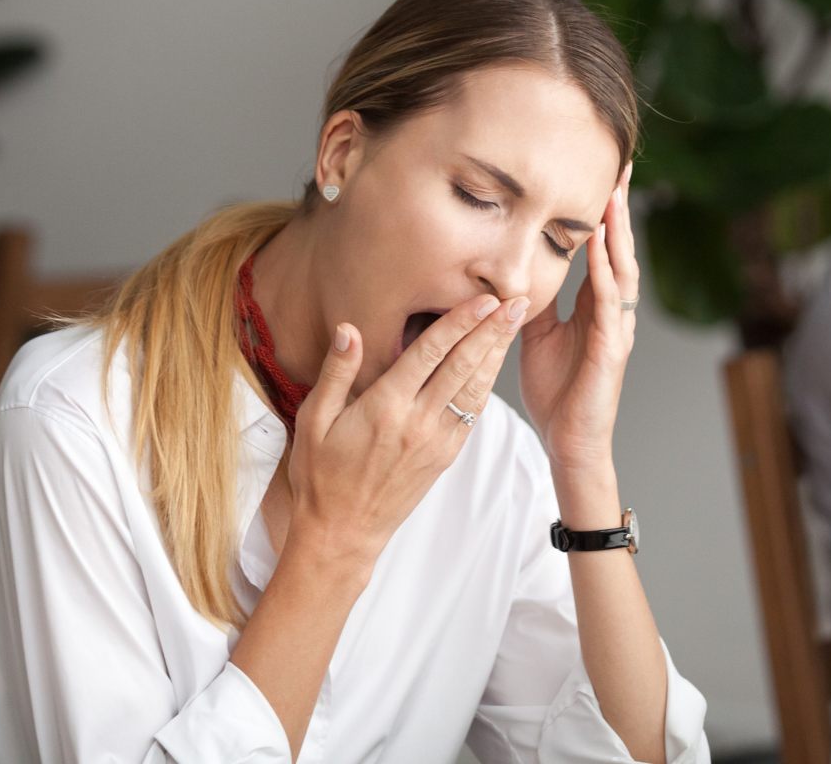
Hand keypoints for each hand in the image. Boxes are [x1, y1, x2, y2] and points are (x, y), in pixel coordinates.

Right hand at [286, 293, 528, 560]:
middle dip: (492, 330)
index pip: (431, 353)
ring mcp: (436, 441)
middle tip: (518, 300)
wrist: (343, 532)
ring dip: (497, 353)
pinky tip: (496, 363)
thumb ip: (337, 372)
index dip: (460, 322)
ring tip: (516, 322)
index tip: (484, 298)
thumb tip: (350, 329)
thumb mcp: (313, 420)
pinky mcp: (445, 456)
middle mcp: (417, 422)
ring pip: (475, 388)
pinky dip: (487, 384)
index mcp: (385, 407)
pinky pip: (472, 413)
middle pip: (464, 365)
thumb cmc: (321, 475)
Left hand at [520, 163, 637, 475]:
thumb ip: (532, 300)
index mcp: (594, 306)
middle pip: (620, 249)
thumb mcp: (535, 334)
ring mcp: (616, 329)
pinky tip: (602, 250)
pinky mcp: (611, 349)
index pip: (602, 249)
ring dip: (618, 232)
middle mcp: (612, 311)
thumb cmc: (556, 391)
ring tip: (615, 195)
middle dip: (620, 208)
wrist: (568, 442)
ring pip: (622, 270)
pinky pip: (609, 305)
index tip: (603, 173)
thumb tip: (512, 268)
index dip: (604, 212)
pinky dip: (606, 274)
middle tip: (622, 165)